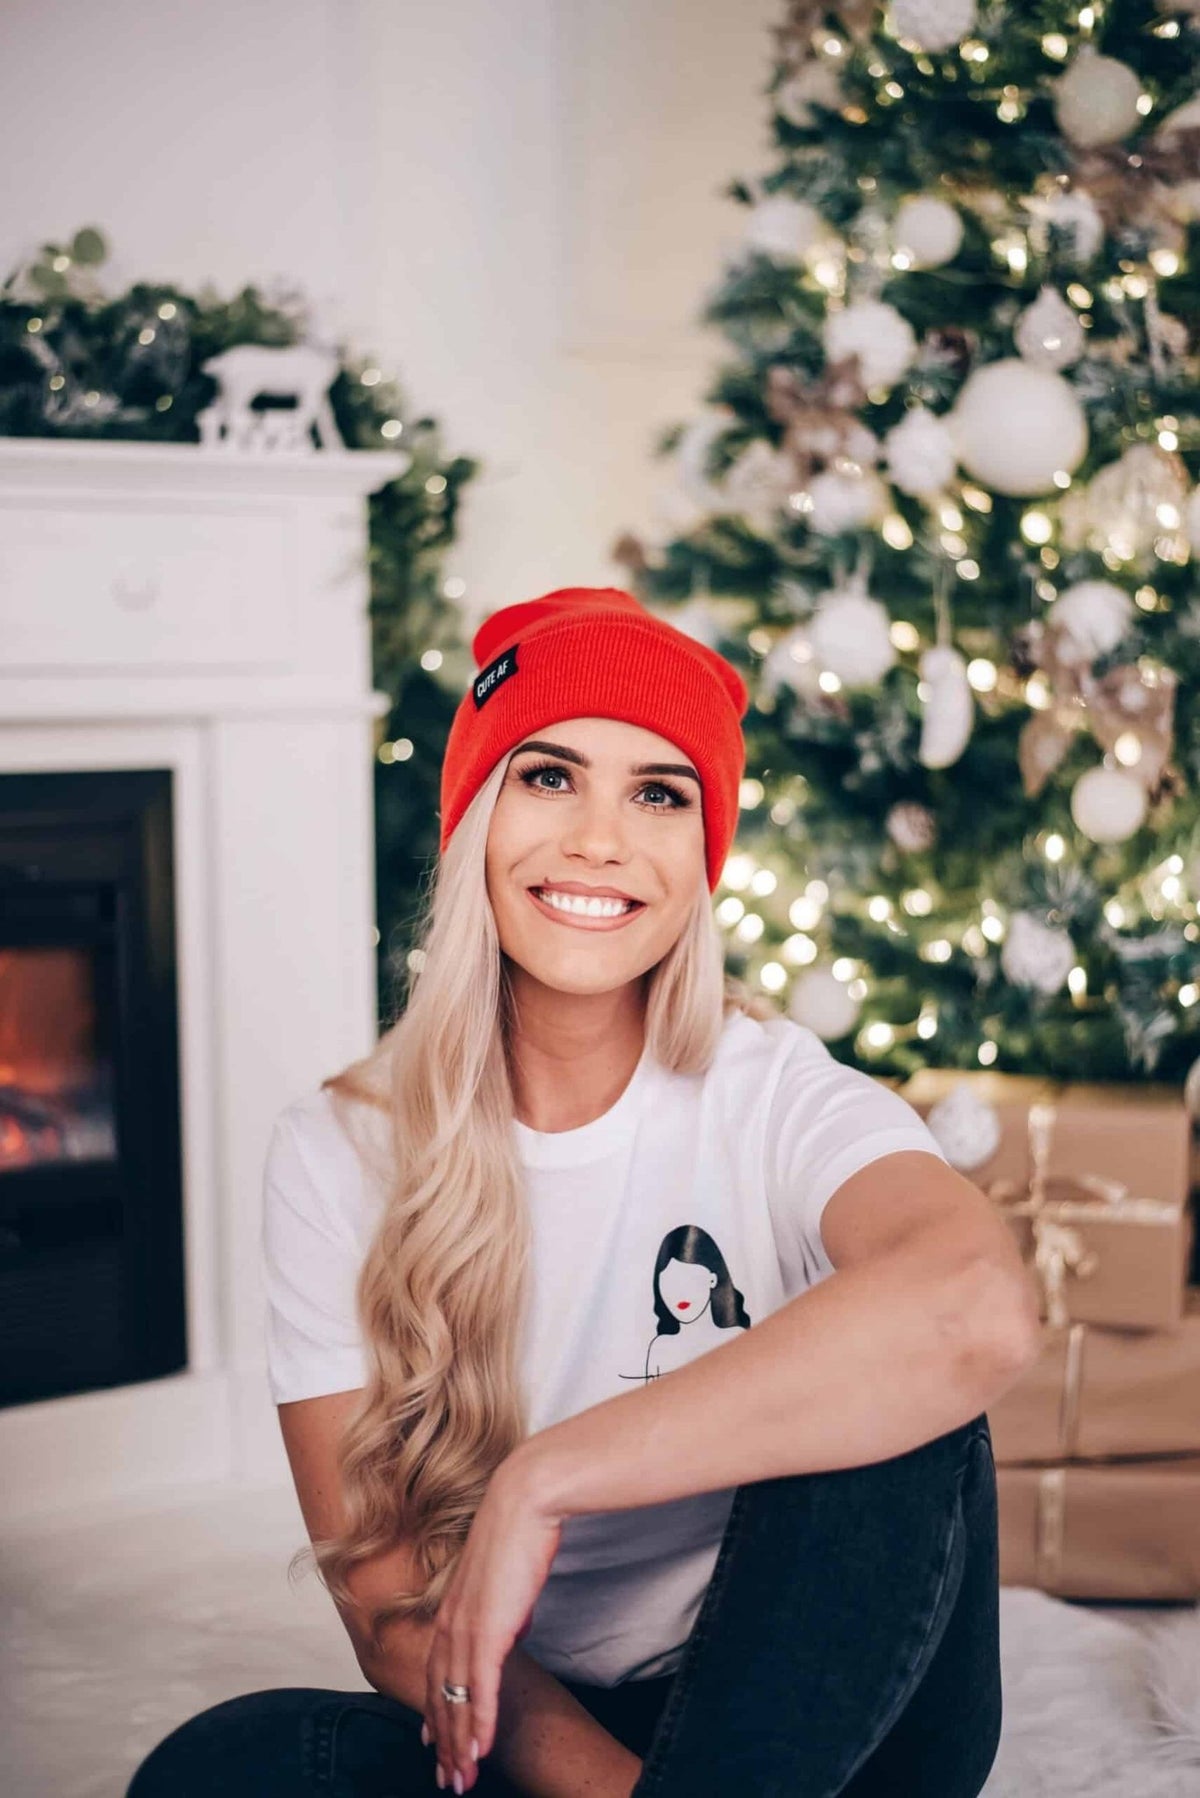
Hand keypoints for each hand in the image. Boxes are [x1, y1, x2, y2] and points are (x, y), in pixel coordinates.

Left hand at [423, 1451, 562, 1791]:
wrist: (525, 1502)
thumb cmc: (520, 1532)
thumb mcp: (506, 1580)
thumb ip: (502, 1608)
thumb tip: (513, 1626)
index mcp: (453, 1609)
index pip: (438, 1672)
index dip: (435, 1711)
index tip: (434, 1742)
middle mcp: (452, 1622)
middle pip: (442, 1695)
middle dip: (445, 1741)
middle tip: (448, 1778)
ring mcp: (467, 1627)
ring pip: (458, 1699)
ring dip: (461, 1743)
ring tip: (463, 1778)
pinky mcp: (489, 1628)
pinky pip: (482, 1688)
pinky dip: (480, 1722)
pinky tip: (482, 1750)